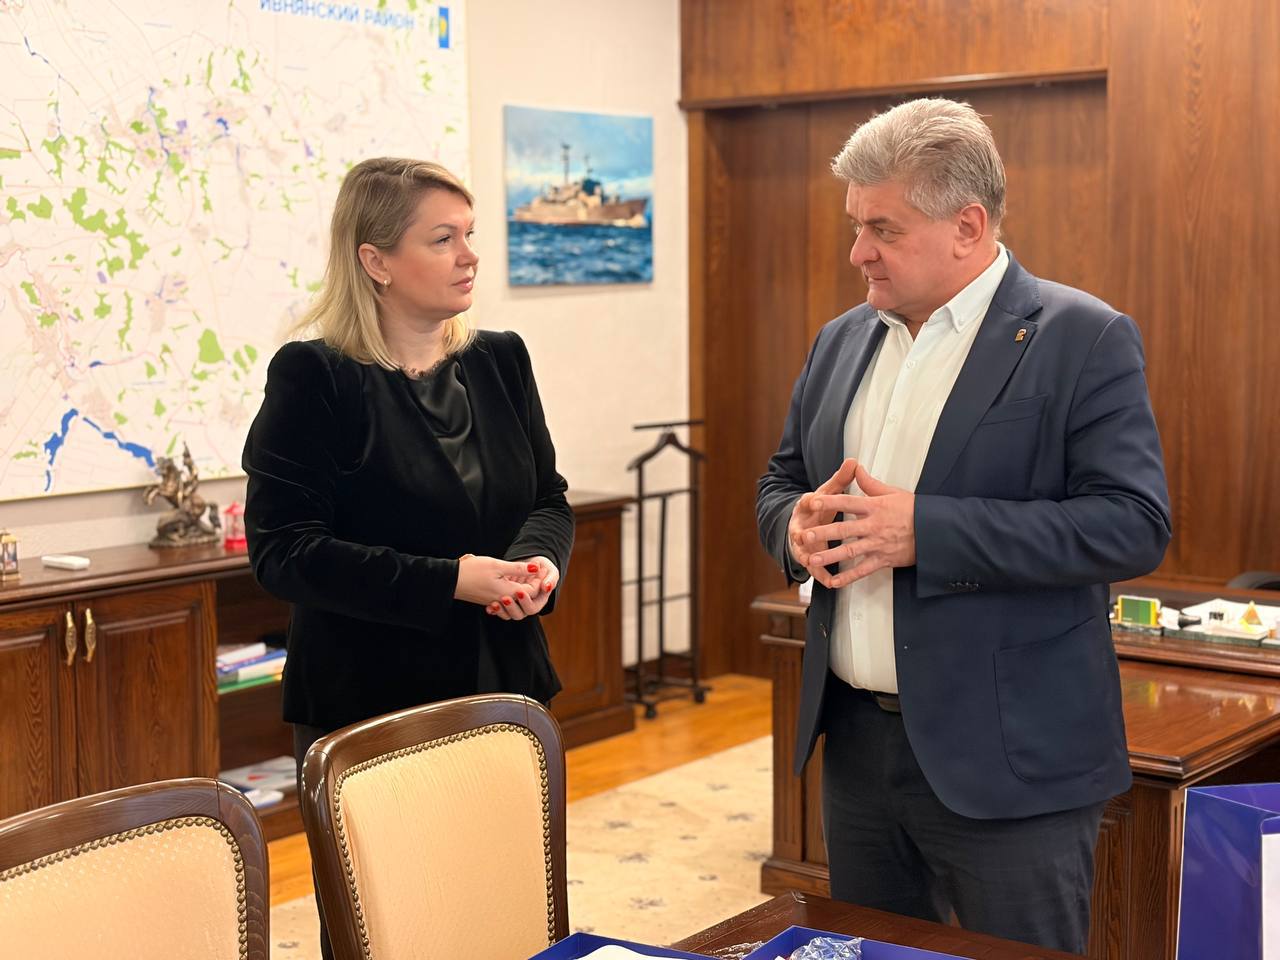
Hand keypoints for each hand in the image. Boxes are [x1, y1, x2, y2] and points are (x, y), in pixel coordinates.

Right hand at [453, 554, 535, 605]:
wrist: (451, 580)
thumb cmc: (473, 571)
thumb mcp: (497, 565)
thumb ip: (517, 568)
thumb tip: (535, 568)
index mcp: (507, 591)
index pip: (531, 592)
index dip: (538, 581)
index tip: (540, 569)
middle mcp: (502, 599)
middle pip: (524, 598)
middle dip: (532, 586)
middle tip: (536, 573)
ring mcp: (493, 600)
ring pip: (514, 600)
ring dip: (521, 590)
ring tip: (523, 577)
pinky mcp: (486, 599)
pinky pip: (503, 600)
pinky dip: (509, 594)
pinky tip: (508, 584)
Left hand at [485, 556, 559, 621]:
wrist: (528, 562)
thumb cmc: (541, 566)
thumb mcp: (549, 570)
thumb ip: (550, 578)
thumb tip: (546, 587)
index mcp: (539, 601)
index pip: (533, 607)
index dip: (526, 602)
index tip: (519, 591)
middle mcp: (527, 605)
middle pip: (520, 614)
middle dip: (512, 607)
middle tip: (505, 598)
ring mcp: (516, 604)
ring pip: (508, 615)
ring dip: (501, 611)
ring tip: (494, 603)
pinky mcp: (507, 602)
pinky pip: (500, 610)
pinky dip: (494, 610)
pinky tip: (488, 606)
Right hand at [788, 458, 858, 570]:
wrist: (801, 526)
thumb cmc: (817, 509)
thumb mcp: (827, 493)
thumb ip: (841, 480)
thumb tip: (853, 461)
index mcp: (805, 508)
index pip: (805, 502)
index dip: (808, 501)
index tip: (812, 499)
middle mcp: (801, 527)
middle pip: (801, 530)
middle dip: (802, 533)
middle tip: (804, 536)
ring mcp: (803, 545)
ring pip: (804, 552)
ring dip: (808, 558)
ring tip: (811, 562)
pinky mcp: (808, 559)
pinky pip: (815, 570)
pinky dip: (822, 576)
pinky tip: (831, 582)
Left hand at [802, 464, 915, 587]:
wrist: (936, 531)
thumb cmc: (914, 510)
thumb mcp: (893, 492)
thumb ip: (870, 483)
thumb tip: (856, 468)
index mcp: (875, 507)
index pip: (847, 503)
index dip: (829, 502)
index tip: (812, 501)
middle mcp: (874, 526)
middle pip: (844, 530)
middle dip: (823, 533)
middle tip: (805, 535)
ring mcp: (878, 544)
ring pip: (850, 551)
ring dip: (830, 556)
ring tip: (812, 559)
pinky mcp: (884, 559)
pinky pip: (863, 570)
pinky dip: (848, 577)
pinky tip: (834, 581)